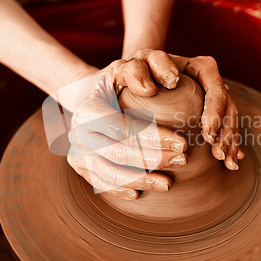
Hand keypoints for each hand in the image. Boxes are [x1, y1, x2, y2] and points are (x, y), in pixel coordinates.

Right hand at [66, 58, 187, 200]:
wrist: (90, 96)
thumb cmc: (115, 81)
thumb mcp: (126, 67)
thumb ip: (139, 69)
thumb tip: (149, 89)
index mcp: (88, 109)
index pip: (122, 129)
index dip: (153, 138)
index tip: (183, 143)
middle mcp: (78, 133)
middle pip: (118, 154)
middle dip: (154, 160)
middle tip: (182, 159)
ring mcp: (77, 152)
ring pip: (109, 175)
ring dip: (141, 181)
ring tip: (169, 183)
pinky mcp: (81, 167)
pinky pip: (101, 184)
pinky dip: (121, 190)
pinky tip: (140, 194)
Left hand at [131, 49, 243, 170]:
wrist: (136, 84)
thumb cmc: (132, 76)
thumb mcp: (129, 70)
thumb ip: (134, 73)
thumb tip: (148, 90)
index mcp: (198, 67)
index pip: (213, 83)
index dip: (214, 109)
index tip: (206, 133)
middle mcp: (210, 80)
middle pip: (226, 103)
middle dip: (224, 128)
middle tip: (215, 151)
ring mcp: (214, 97)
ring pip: (230, 116)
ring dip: (230, 140)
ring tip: (225, 161)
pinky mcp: (214, 113)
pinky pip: (227, 129)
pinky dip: (231, 146)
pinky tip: (232, 162)